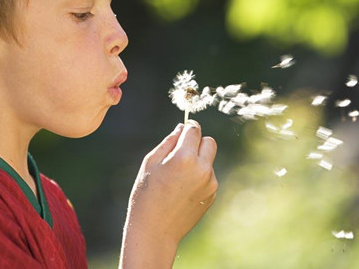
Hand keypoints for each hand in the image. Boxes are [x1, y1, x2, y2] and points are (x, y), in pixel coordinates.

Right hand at [120, 120, 217, 267]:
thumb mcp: (151, 163)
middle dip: (198, 142)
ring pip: (209, 160)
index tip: (184, 130)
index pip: (195, 130)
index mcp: (185, 158)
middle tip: (182, 151)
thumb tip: (182, 128)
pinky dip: (199, 177)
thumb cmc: (146, 195)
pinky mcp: (212, 195)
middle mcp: (202, 169)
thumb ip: (168, 142)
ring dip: (198, 161)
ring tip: (177, 178)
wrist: (155, 231)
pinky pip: (208, 176)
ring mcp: (210, 184)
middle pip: (210, 142)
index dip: (189, 127)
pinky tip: (182, 190)